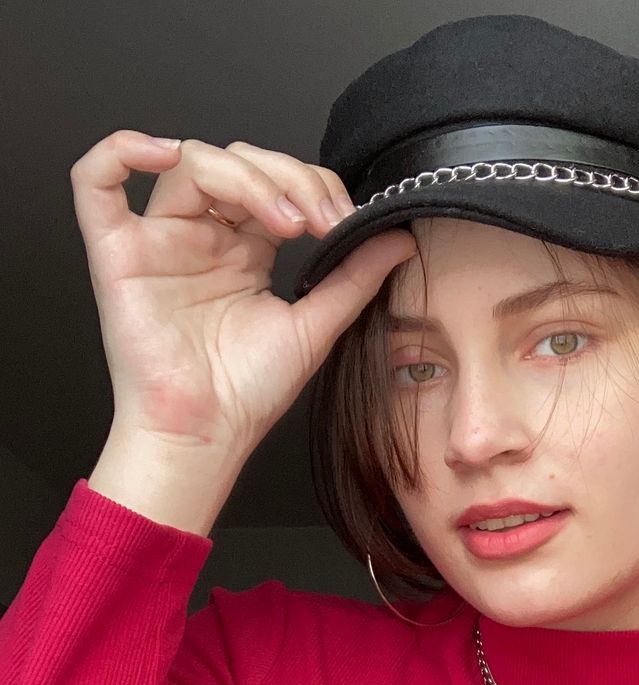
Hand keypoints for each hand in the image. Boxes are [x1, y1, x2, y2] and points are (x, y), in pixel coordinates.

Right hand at [70, 129, 416, 459]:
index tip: (345, 220)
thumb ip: (355, 277)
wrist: (208, 434)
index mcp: (246, 251)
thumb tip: (397, 236)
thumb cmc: (249, 391)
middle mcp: (203, 238)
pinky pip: (95, 183)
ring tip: (285, 219)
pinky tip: (164, 154)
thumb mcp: (316, 326)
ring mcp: (160, 242)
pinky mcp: (118, 254)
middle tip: (322, 219)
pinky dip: (122, 152)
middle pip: (237, 163)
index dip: (312, 187)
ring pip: (190, 164)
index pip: (275, 185)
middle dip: (289, 178)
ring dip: (245, 176)